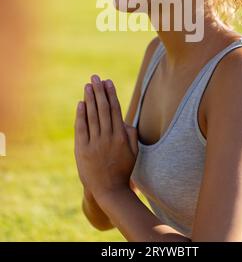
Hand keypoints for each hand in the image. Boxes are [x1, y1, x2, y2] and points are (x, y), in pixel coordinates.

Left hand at [74, 75, 138, 203]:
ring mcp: (95, 143)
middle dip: (99, 91)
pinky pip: (82, 128)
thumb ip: (131, 135)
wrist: (109, 190)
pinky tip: (81, 103)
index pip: (115, 109)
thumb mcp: (133, 152)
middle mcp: (108, 137)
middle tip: (96, 77)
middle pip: (103, 108)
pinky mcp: (83, 150)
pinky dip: (81, 115)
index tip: (108, 81)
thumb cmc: (123, 170)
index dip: (111, 94)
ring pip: (92, 115)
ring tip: (88, 85)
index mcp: (121, 136)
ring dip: (90, 99)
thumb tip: (126, 120)